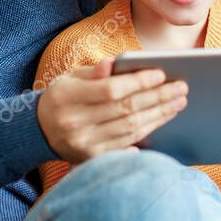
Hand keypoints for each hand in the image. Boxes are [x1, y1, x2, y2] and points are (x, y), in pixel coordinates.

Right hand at [37, 57, 187, 162]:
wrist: (39, 130)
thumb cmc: (62, 97)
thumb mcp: (71, 78)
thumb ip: (94, 72)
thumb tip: (113, 62)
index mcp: (68, 97)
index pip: (111, 90)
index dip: (138, 82)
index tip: (162, 73)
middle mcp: (75, 122)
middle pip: (125, 110)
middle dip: (158, 98)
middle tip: (181, 88)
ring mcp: (83, 144)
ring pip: (130, 129)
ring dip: (159, 115)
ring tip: (178, 102)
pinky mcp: (91, 158)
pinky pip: (126, 146)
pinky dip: (146, 133)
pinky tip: (163, 121)